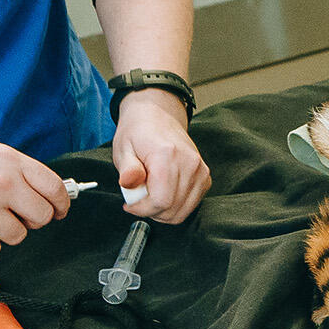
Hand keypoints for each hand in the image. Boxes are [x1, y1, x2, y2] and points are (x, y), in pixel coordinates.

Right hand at [0, 130, 70, 256]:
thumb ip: (16, 169)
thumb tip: (45, 190)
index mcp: (9, 161)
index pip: (54, 188)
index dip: (62, 203)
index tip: (59, 211)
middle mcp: (0, 184)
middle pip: (41, 217)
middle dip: (34, 220)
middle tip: (18, 215)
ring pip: (18, 236)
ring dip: (6, 231)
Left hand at [112, 89, 210, 222]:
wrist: (158, 116)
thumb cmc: (138, 133)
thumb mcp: (123, 149)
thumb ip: (127, 169)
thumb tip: (129, 183)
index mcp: (167, 155)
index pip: (161, 201)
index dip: (142, 210)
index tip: (130, 205)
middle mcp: (189, 163)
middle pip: (173, 209)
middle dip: (152, 212)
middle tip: (139, 200)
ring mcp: (200, 170)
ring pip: (184, 210)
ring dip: (164, 211)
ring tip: (150, 196)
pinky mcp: (205, 176)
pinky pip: (192, 203)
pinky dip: (176, 206)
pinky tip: (164, 194)